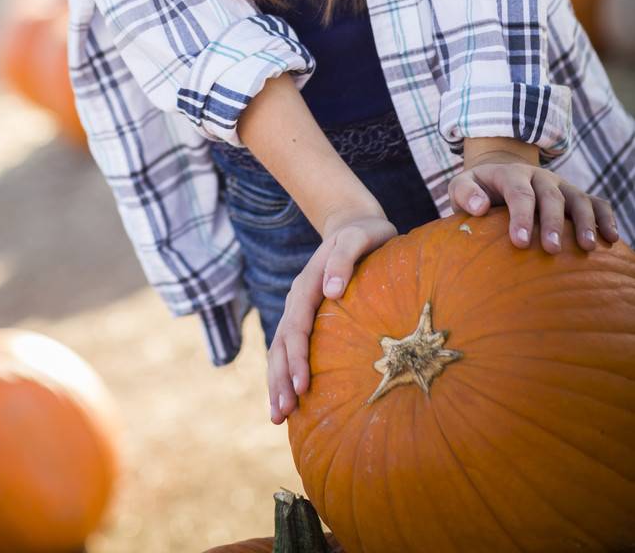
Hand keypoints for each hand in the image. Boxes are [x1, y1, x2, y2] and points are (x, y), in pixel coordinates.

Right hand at [268, 209, 396, 424]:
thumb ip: (343, 259)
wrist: (353, 224)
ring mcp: (299, 310)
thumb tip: (330, 290)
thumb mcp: (358, 238)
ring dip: (277, 382)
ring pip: (280, 349)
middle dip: (279, 379)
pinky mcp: (307, 319)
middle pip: (281, 343)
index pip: (297, 326)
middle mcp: (298, 299)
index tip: (302, 387)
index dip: (297, 357)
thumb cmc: (363, 234)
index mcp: (308, 284)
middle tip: (283, 414)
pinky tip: (289, 399)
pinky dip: (284, 374)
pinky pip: (289, 349)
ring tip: (278, 416)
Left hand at [449, 153, 620, 253]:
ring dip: (585, 221)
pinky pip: (596, 203)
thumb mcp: (462, 186)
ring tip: (587, 247)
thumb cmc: (478, 190)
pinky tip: (612, 239)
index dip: (520, 216)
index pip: (518, 193)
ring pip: (578, 198)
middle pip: (550, 196)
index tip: (519, 242)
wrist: (499, 176)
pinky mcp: (575, 196)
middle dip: (552, 222)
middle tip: (552, 249)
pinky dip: (606, 218)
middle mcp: (539, 177)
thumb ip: (465, 193)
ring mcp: (561, 186)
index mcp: (511, 174)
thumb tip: (478, 207)